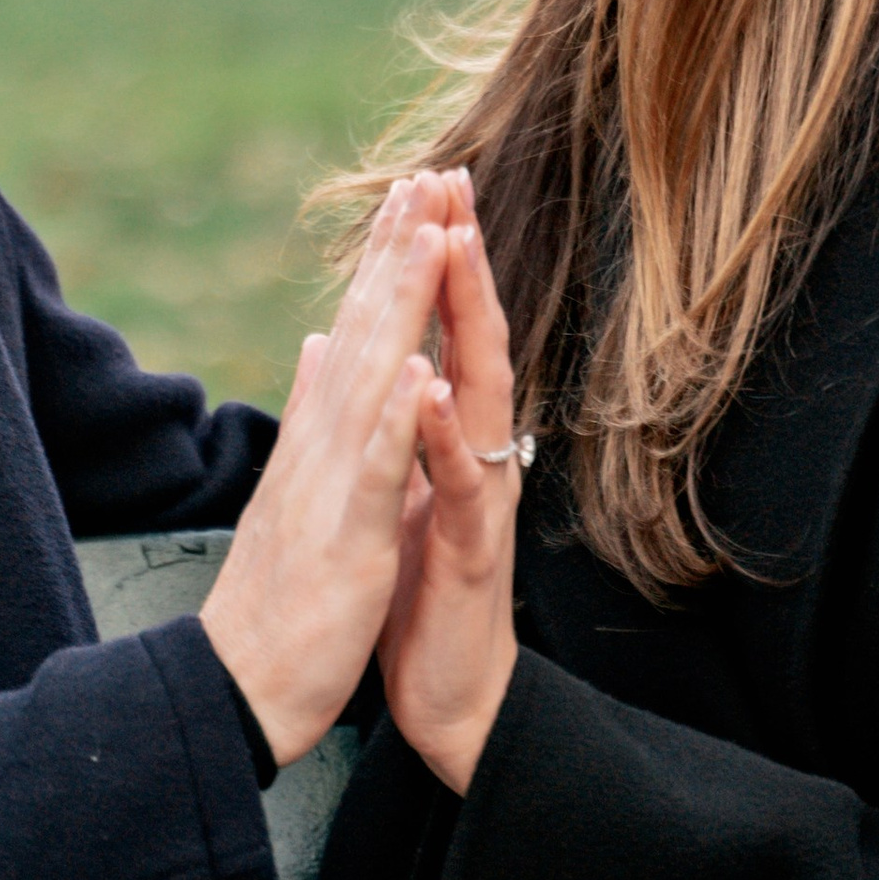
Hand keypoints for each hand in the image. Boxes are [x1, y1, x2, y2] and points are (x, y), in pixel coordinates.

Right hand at [201, 180, 444, 764]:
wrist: (239, 687)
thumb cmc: (276, 600)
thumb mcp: (296, 490)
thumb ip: (309, 414)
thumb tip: (315, 344)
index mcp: (320, 438)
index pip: (355, 332)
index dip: (384, 264)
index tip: (411, 198)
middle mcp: (321, 446)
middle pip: (363, 332)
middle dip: (395, 254)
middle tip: (424, 176)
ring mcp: (332, 485)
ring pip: (372, 378)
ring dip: (399, 305)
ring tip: (428, 233)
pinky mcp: (347, 535)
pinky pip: (377, 468)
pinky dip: (398, 416)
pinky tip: (417, 366)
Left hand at [379, 170, 522, 793]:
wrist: (448, 697)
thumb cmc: (425, 594)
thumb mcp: (408, 494)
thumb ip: (405, 426)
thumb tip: (395, 358)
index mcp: (453, 439)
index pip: (446, 331)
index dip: (435, 260)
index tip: (423, 182)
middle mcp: (480, 456)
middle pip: (476, 341)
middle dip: (463, 261)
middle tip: (452, 181)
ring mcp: (482, 500)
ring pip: (483, 396)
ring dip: (469, 323)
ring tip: (454, 251)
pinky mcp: (472, 553)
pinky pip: (462, 485)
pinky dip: (444, 436)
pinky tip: (429, 391)